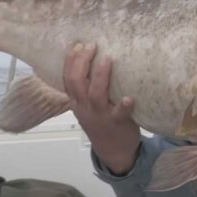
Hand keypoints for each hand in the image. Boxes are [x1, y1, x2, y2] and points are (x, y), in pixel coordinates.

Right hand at [63, 42, 140, 174]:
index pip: (68, 80)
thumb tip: (93, 58)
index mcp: (77, 102)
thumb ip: (87, 88)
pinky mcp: (117, 123)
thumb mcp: (87, 106)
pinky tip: (129, 98)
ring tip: (108, 60)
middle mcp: (85, 108)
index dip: (70, 62)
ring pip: (96, 95)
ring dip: (101, 77)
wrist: (113, 151)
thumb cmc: (102, 122)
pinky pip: (119, 114)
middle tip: (91, 46)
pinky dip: (123, 105)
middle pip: (77, 83)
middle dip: (82, 63)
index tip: (76, 45)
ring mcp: (100, 116)